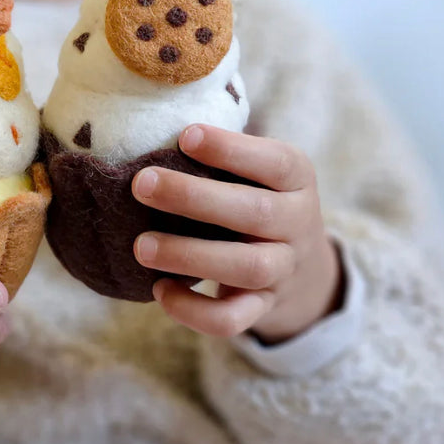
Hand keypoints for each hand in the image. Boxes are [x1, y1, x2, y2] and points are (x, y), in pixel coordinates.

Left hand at [131, 124, 342, 343]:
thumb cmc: (258, 195)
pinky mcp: (263, 307)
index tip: (184, 136)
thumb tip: (151, 124)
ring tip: (141, 246)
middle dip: (194, 198)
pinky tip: (159, 290)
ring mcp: (284, 269)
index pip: (273, 162)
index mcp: (297, 177)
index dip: (231, 150)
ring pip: (246, 267)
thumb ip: (223, 151)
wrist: (303, 265)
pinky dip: (194, 310)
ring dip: (190, 255)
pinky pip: (233, 319)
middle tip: (141, 184)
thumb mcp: (259, 169)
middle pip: (255, 213)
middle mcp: (298, 222)